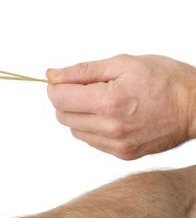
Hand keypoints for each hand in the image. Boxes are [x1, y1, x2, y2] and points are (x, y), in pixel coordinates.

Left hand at [47, 54, 195, 158]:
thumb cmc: (165, 80)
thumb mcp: (123, 63)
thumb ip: (82, 71)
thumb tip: (52, 75)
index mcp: (109, 102)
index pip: (60, 100)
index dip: (56, 88)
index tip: (62, 81)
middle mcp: (110, 128)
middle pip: (63, 116)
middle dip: (67, 100)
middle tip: (86, 88)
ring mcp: (116, 144)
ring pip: (75, 130)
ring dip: (79, 115)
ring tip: (103, 101)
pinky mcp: (122, 154)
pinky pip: (91, 141)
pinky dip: (93, 127)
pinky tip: (111, 115)